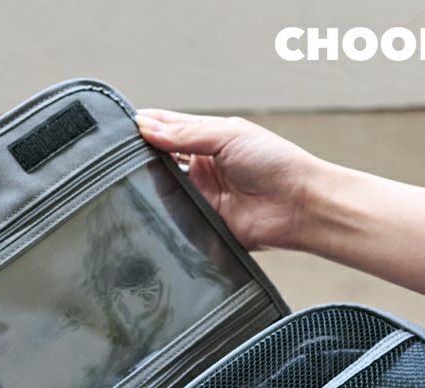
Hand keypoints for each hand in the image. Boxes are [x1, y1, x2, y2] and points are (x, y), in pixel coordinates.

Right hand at [134, 109, 318, 250]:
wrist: (299, 206)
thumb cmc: (277, 164)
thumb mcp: (228, 135)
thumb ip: (185, 133)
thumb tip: (146, 127)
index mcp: (207, 139)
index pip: (167, 129)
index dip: (146, 127)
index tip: (126, 128)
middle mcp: (201, 168)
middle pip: (159, 160)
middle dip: (145, 158)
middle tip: (131, 156)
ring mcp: (200, 196)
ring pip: (163, 190)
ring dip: (155, 185)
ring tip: (147, 179)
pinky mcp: (202, 223)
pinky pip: (175, 219)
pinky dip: (167, 213)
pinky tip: (161, 205)